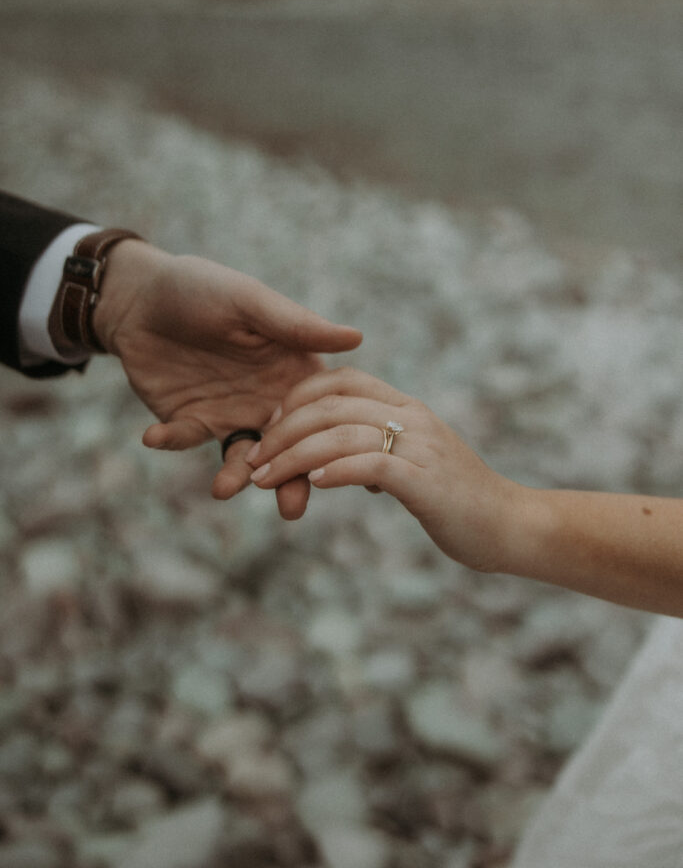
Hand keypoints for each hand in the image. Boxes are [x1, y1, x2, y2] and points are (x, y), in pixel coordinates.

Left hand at [93, 241, 361, 517]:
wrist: (140, 295)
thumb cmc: (202, 287)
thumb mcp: (249, 301)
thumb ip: (296, 326)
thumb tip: (356, 337)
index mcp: (292, 370)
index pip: (319, 413)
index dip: (328, 440)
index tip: (330, 465)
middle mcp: (268, 399)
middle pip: (289, 448)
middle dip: (291, 480)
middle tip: (291, 508)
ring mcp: (229, 413)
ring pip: (244, 457)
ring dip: (236, 476)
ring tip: (224, 490)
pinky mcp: (189, 420)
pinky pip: (185, 440)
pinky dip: (171, 441)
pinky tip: (153, 436)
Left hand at [246, 367, 526, 572]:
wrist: (511, 526)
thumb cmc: (459, 502)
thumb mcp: (415, 465)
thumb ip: (379, 452)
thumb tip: (336, 462)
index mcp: (407, 407)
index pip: (343, 380)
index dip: (298, 396)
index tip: (271, 424)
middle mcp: (412, 417)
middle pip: (332, 404)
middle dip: (282, 430)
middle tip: (253, 459)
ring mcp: (420, 446)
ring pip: (341, 434)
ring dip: (294, 455)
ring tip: (264, 478)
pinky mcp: (424, 480)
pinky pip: (370, 464)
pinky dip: (334, 470)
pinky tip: (311, 483)